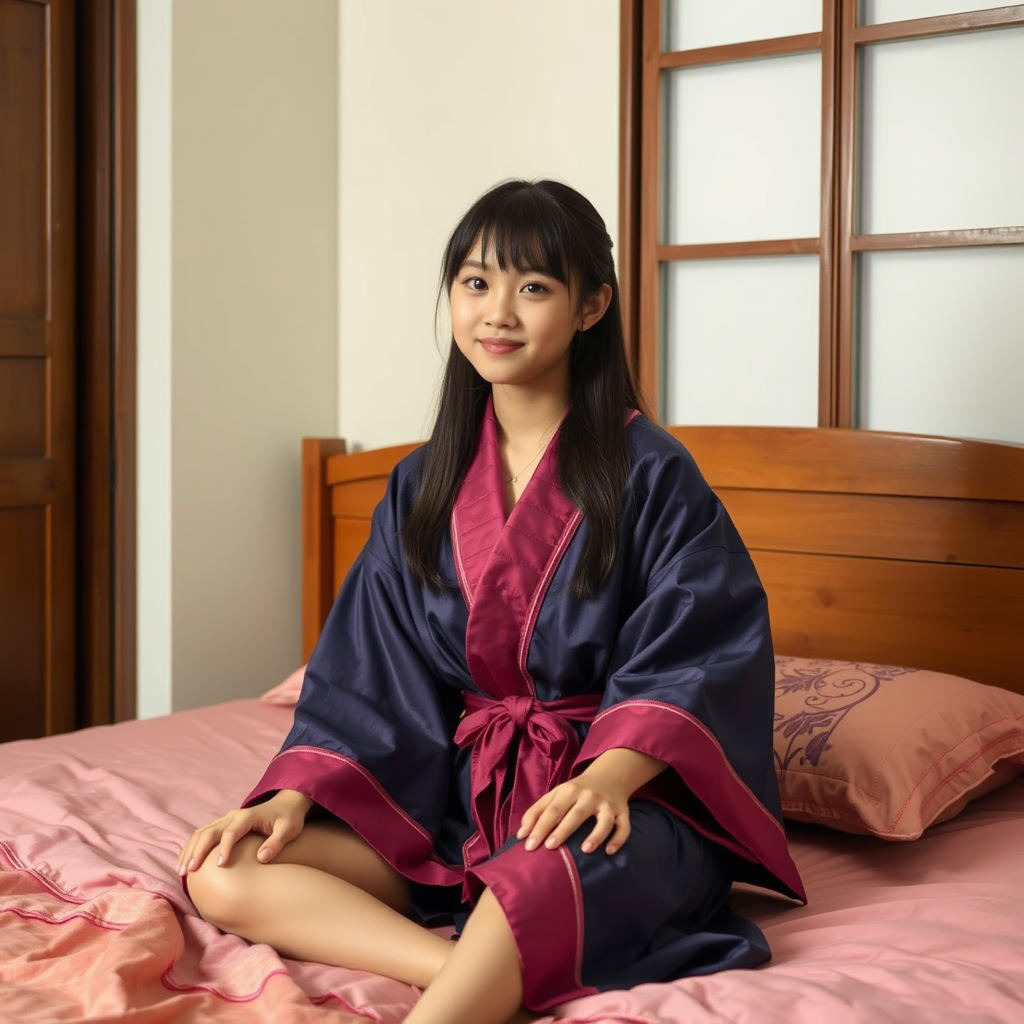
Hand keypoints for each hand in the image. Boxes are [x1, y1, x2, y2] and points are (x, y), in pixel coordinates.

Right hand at [177, 789, 312, 873]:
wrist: (286, 804)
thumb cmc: (289, 819)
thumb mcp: (289, 830)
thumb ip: (276, 843)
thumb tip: (261, 858)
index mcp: (248, 817)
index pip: (231, 832)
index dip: (224, 848)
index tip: (220, 866)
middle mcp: (233, 816)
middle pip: (209, 831)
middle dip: (197, 851)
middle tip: (189, 872)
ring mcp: (226, 819)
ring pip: (201, 832)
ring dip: (190, 850)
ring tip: (182, 870)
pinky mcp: (223, 824)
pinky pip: (203, 833)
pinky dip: (192, 846)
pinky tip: (185, 861)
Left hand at [516, 767, 631, 855]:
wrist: (609, 776)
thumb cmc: (575, 791)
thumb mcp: (555, 795)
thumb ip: (536, 812)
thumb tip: (521, 835)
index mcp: (569, 791)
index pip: (552, 810)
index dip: (540, 827)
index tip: (529, 846)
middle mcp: (589, 796)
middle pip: (575, 814)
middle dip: (562, 830)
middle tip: (550, 847)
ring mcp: (607, 804)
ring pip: (604, 820)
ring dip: (595, 835)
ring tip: (585, 850)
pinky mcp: (622, 812)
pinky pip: (624, 826)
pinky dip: (618, 839)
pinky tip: (609, 852)